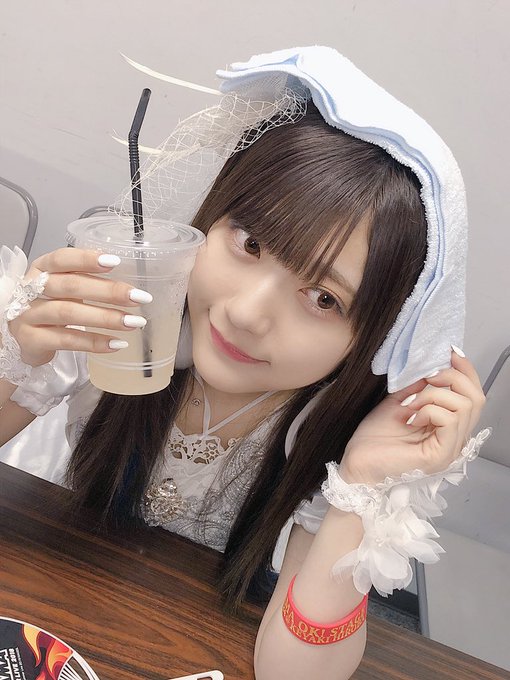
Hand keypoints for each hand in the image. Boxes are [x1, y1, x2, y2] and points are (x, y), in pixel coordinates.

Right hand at [7, 248, 150, 366]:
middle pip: (70, 286)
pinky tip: (117, 343)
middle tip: (138, 297)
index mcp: (41, 269)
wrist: (22, 337)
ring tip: (134, 322)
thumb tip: (129, 283)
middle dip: (108, 291)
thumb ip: (87, 279)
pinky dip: (95, 342)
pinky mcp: (31, 340)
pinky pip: (67, 341)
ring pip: (69, 313)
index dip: (86, 259)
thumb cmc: (50, 305)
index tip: (115, 262)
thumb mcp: (63, 287)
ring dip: (106, 318)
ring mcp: (28, 315)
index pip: (61, 259)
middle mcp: (31, 289)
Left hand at [339, 349, 486, 485]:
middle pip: (476, 398)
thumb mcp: (399, 402)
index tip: (449, 353)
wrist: (356, 463)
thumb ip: (418, 387)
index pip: (473, 395)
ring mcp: (450, 449)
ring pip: (463, 405)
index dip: (465, 370)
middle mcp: (455, 440)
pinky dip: (429, 409)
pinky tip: (411, 417)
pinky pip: (449, 419)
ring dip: (433, 395)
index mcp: (448, 427)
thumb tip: (432, 365)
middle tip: (426, 379)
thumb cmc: (374, 439)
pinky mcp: (440, 456)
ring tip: (411, 404)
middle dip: (451, 378)